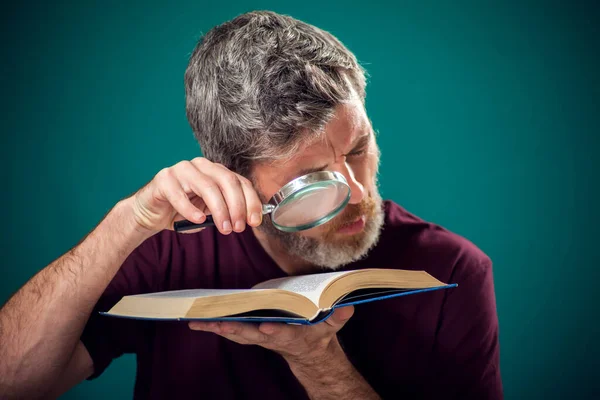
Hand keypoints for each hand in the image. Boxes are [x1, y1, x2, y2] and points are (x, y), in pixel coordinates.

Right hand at [129, 157, 262, 234]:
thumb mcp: (211, 213)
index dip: (251, 202)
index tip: (254, 222)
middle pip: (227, 181)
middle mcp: (201, 166)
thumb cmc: (184, 211)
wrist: (152, 213)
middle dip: (237, 206)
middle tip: (238, 228)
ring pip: (207, 187)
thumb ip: (228, 211)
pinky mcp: (164, 179)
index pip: (240, 182)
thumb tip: (250, 219)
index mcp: (216, 171)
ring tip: (224, 228)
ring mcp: (182, 169)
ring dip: (219, 210)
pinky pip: (180, 194)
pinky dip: (191, 209)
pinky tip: (198, 220)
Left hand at [188, 306, 354, 364]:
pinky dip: (215, 324)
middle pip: (250, 334)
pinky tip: (198, 319)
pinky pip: (230, 329)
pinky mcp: (251, 333)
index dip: (276, 332)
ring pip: (235, 332)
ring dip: (216, 327)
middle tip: (215, 323)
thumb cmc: (319, 337)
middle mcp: (271, 338)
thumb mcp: (332, 328)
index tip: (266, 327)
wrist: (308, 354)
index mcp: (292, 336)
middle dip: (233, 329)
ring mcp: (259, 337)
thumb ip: (338, 317)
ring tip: (196, 321)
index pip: (284, 334)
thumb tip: (347, 306)